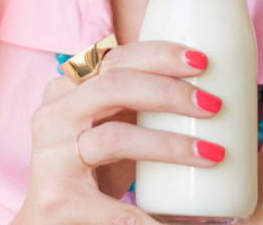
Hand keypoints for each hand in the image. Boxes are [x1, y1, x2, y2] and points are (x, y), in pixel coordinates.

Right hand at [13, 41, 222, 223]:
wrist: (50, 220)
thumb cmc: (94, 164)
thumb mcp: (111, 122)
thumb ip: (140, 99)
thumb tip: (210, 87)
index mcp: (68, 86)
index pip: (116, 57)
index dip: (159, 54)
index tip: (201, 62)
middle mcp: (54, 114)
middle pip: (114, 86)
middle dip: (168, 92)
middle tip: (212, 105)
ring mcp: (51, 156)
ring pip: (114, 138)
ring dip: (168, 145)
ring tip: (210, 154)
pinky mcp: (55, 199)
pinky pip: (106, 205)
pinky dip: (143, 216)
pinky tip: (172, 222)